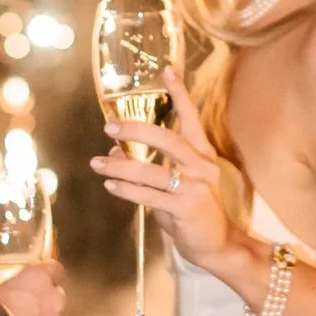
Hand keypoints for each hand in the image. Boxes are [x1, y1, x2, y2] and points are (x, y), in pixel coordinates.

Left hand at [91, 68, 236, 269]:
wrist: (218, 245)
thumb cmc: (193, 211)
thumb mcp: (175, 183)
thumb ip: (150, 165)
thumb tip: (115, 149)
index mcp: (202, 155)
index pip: (191, 118)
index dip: (180, 93)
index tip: (167, 70)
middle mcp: (202, 167)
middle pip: (168, 139)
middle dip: (136, 130)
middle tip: (109, 125)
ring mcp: (196, 188)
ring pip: (152, 171)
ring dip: (120, 166)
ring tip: (97, 163)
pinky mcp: (186, 209)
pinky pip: (149, 196)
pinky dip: (126, 189)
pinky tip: (110, 185)